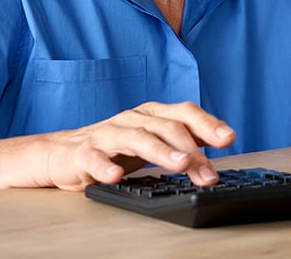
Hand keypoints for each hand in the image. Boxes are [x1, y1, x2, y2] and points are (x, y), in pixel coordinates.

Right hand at [42, 101, 235, 190]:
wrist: (62, 153)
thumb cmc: (114, 148)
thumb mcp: (153, 141)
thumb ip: (184, 139)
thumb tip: (223, 140)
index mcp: (151, 114)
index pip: (184, 113)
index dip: (208, 124)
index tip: (229, 138)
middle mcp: (132, 119)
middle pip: (167, 128)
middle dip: (192, 150)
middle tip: (208, 173)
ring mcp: (107, 133)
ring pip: (137, 138)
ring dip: (161, 151)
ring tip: (180, 164)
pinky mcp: (83, 152)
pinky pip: (95, 158)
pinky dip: (105, 167)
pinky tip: (116, 176)